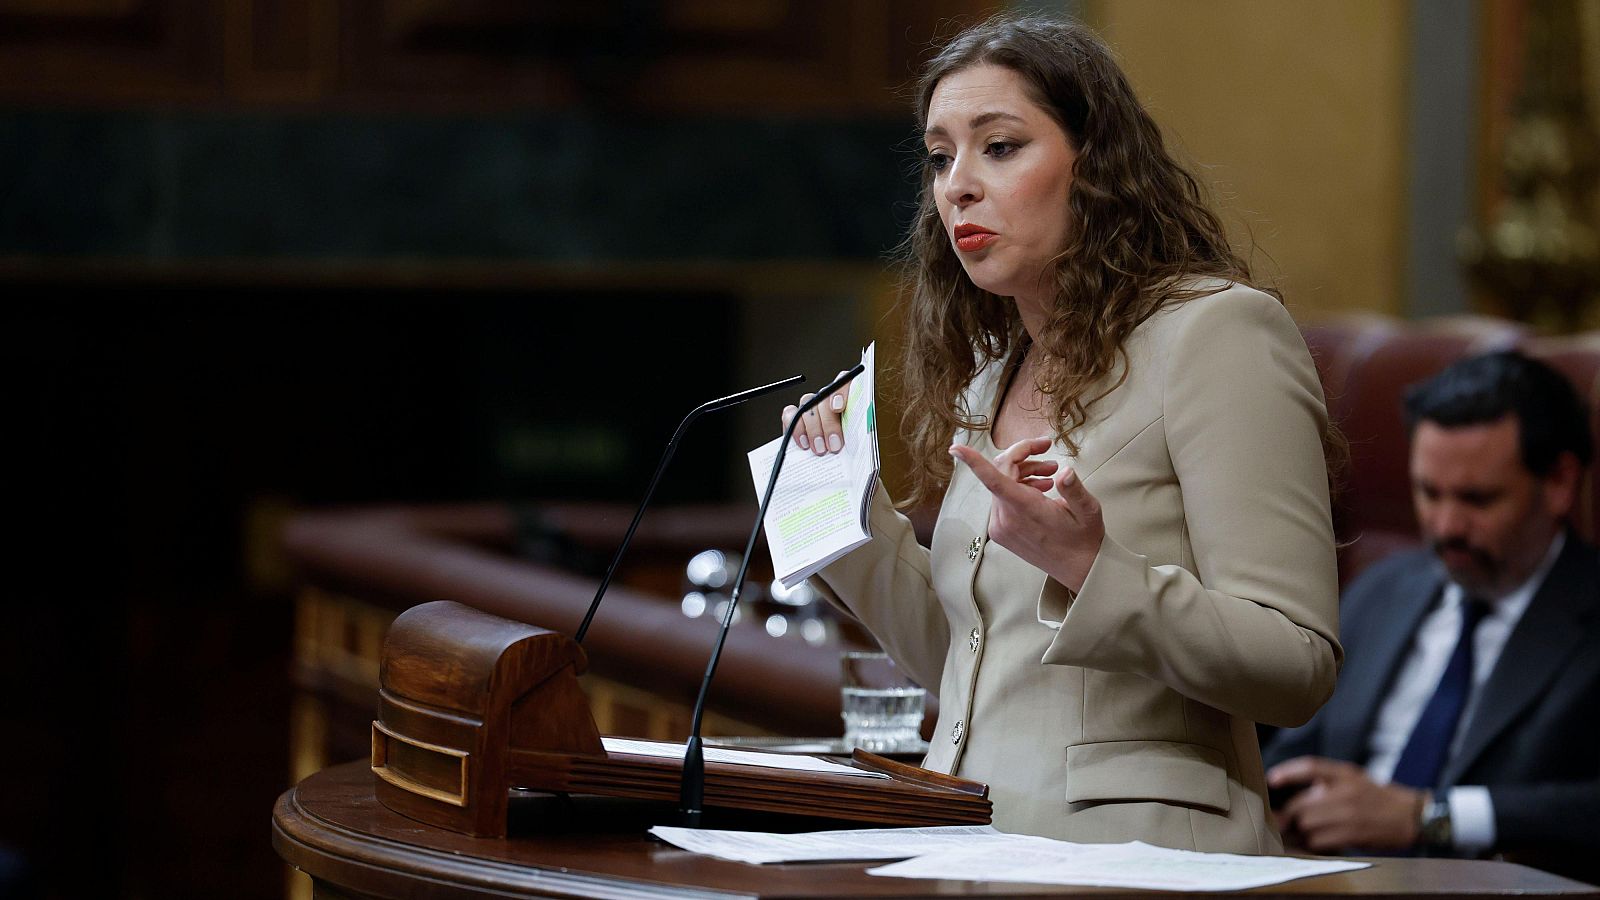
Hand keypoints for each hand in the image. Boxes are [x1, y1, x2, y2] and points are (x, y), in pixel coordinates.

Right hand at [781, 371, 850, 455]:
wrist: (834, 457)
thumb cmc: (850, 443)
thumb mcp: (858, 437)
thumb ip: (858, 432)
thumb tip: (861, 436)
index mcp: (849, 396)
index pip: (844, 382)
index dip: (840, 392)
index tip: (838, 408)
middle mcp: (829, 396)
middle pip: (824, 397)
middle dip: (828, 423)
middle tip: (833, 445)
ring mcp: (811, 404)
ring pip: (807, 404)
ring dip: (813, 429)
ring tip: (819, 449)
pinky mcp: (795, 415)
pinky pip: (790, 413)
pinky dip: (796, 429)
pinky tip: (804, 443)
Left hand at [949, 437, 1102, 592]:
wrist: (1078, 568)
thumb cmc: (1083, 539)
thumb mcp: (1088, 511)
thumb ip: (1075, 489)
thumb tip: (1065, 472)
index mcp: (1025, 510)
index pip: (993, 480)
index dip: (973, 462)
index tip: (956, 448)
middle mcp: (1006, 519)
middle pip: (1002, 472)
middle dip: (1023, 456)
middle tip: (1046, 449)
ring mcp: (1000, 527)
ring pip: (1002, 484)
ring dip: (1023, 472)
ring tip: (1050, 474)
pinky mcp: (1001, 531)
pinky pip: (1002, 499)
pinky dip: (1018, 487)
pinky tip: (1040, 488)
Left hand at [1268, 756, 1423, 851]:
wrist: (1412, 816)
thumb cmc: (1378, 797)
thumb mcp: (1354, 778)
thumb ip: (1326, 781)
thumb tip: (1294, 792)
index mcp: (1344, 774)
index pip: (1310, 766)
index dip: (1288, 772)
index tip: (1271, 779)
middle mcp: (1345, 791)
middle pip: (1301, 804)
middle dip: (1289, 816)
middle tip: (1281, 822)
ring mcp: (1350, 813)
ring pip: (1308, 825)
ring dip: (1299, 832)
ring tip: (1296, 834)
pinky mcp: (1354, 834)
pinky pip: (1321, 841)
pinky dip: (1312, 843)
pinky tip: (1313, 843)